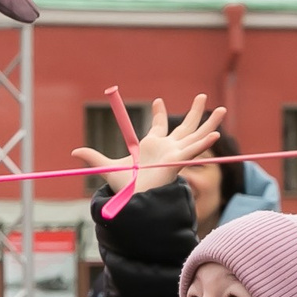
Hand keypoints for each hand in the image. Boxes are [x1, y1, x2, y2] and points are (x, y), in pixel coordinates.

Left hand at [71, 96, 225, 196]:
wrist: (134, 200)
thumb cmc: (125, 187)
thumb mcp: (108, 167)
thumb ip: (94, 157)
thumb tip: (74, 153)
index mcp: (153, 146)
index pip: (158, 126)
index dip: (159, 113)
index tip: (158, 101)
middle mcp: (168, 148)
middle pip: (185, 126)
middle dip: (194, 112)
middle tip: (201, 96)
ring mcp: (176, 153)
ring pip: (196, 134)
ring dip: (210, 122)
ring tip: (223, 109)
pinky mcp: (179, 161)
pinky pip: (195, 149)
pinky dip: (205, 142)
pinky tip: (217, 134)